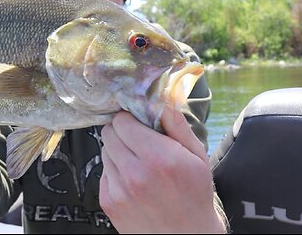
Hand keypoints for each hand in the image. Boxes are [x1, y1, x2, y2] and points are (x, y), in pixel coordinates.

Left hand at [99, 106, 225, 232]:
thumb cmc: (194, 196)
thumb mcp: (197, 157)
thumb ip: (177, 126)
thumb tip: (161, 100)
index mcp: (158, 158)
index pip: (122, 121)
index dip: (130, 119)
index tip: (139, 123)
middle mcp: (134, 174)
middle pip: (108, 134)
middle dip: (122, 133)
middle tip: (137, 141)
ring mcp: (118, 190)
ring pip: (104, 152)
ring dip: (118, 152)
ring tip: (138, 164)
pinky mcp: (108, 202)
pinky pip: (104, 172)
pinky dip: (115, 171)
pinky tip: (132, 181)